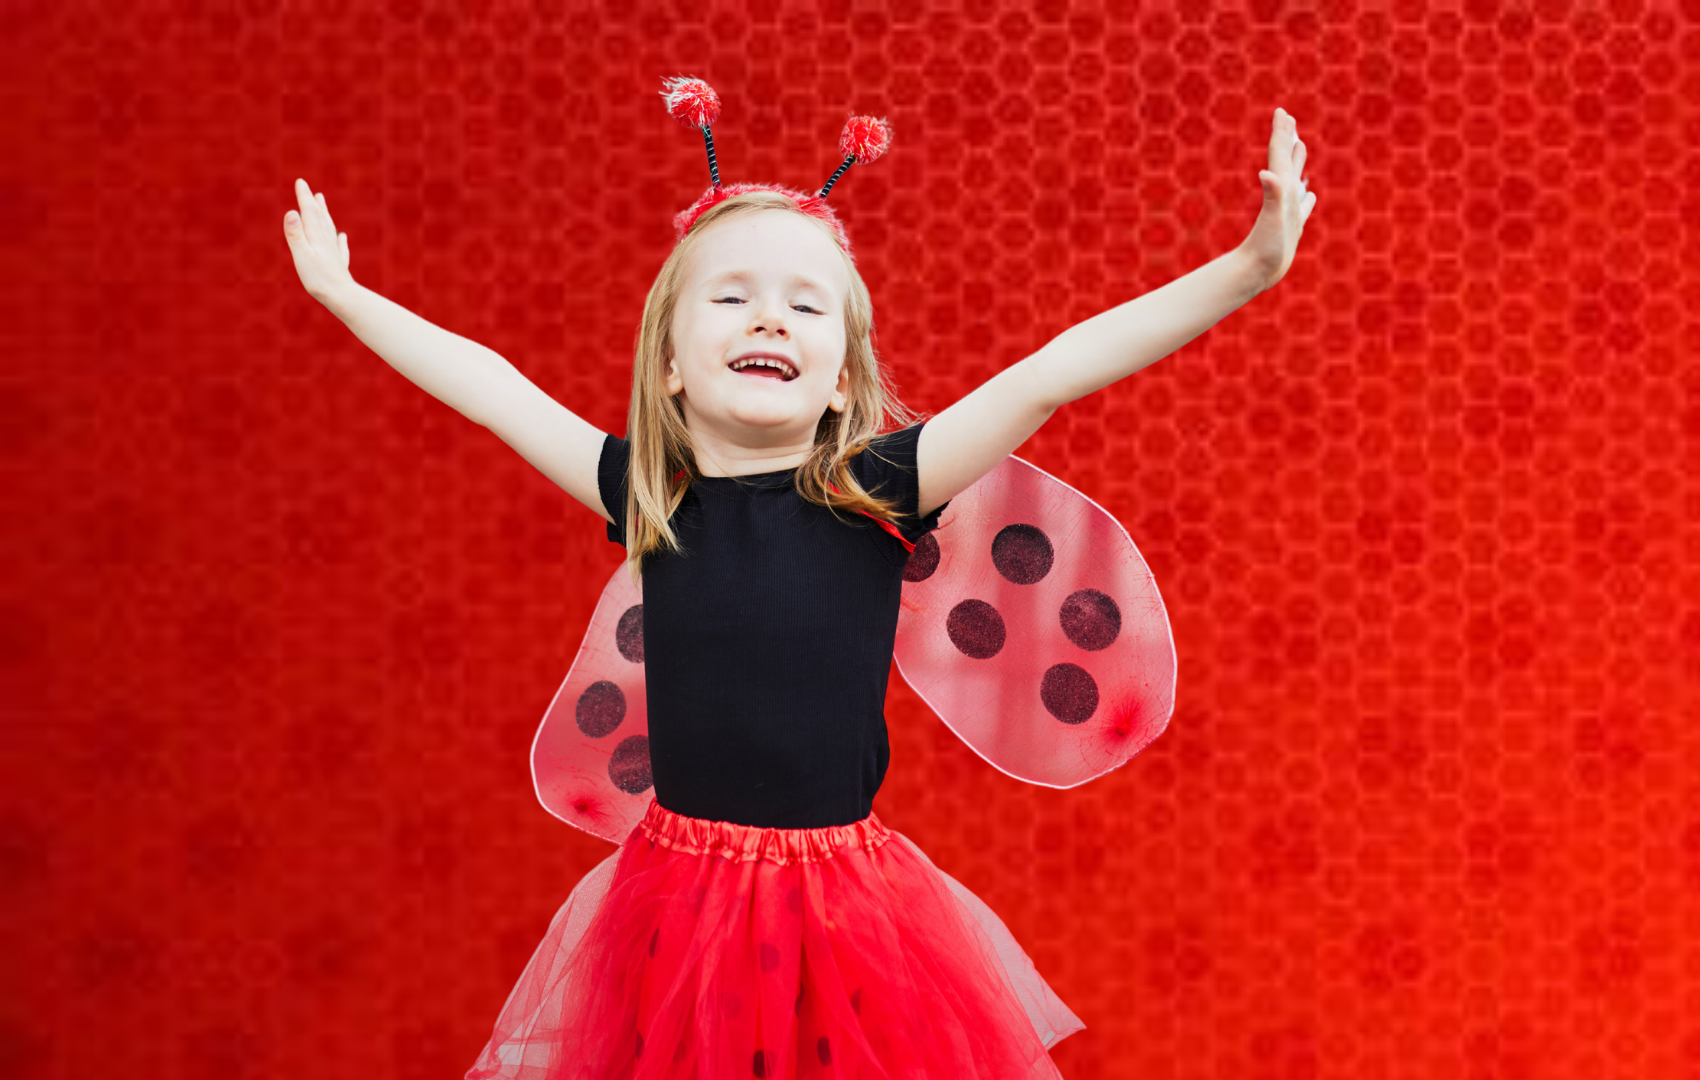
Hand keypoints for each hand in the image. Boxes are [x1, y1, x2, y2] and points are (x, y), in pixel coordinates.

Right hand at [283, 178, 353, 304]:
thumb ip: (296, 235)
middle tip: (311, 190)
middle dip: (314, 203)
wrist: (343, 298)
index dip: (304, 197)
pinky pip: (339, 247)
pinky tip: (342, 237)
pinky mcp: (339, 265)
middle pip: (320, 218)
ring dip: (325, 215)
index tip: (301, 182)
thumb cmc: (319, 279)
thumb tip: (292, 212)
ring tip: (322, 204)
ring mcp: (334, 253)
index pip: (309, 212)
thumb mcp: (302, 256)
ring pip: (329, 228)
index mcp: (316, 238)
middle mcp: (327, 242)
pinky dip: (339, 239)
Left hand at [1240, 108, 1316, 292]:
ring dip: (1297, 162)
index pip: (1279, 154)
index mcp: (1280, 189)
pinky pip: (1302, 209)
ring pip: (1294, 180)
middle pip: (1286, 160)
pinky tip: (1309, 197)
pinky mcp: (1291, 228)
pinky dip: (1306, 200)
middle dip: (1288, 139)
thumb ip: (1273, 194)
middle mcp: (1283, 197)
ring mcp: (1287, 211)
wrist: (1255, 272)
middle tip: (1287, 119)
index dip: (1282, 132)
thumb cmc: (1264, 248)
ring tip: (1300, 146)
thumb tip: (1267, 173)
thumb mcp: (1273, 218)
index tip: (1281, 111)